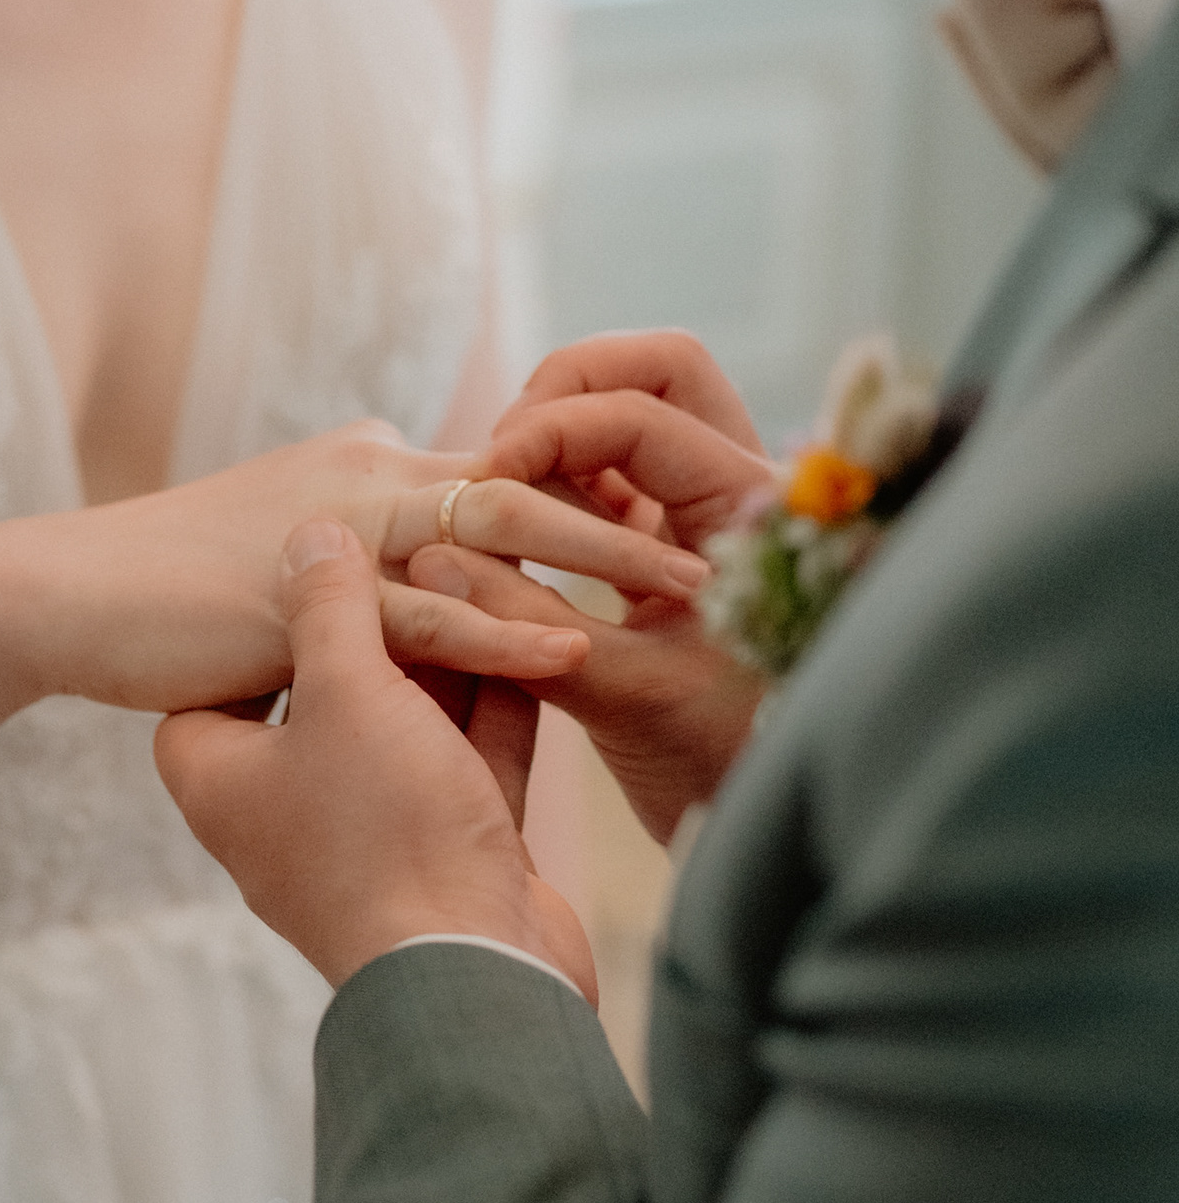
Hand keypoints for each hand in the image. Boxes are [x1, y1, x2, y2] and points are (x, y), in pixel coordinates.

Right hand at [24, 420, 715, 721]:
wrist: (65, 595)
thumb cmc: (170, 593)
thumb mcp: (287, 565)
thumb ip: (362, 570)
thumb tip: (411, 594)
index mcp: (374, 463)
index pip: (509, 464)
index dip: (601, 487)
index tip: (686, 517)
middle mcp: (370, 471)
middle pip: (530, 477)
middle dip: (632, 507)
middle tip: (725, 541)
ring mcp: (340, 525)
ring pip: (495, 529)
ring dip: (597, 560)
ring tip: (686, 591)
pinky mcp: (307, 592)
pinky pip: (426, 611)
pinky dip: (505, 631)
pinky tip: (575, 652)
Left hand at [155, 516, 595, 995]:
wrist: (476, 974)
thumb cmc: (384, 831)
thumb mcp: (346, 691)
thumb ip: (328, 605)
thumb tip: (309, 531)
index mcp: (223, 778)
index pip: (210, 683)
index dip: (248, 622)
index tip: (292, 565)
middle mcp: (286, 809)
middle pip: (323, 693)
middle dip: (375, 626)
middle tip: (411, 551)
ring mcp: (370, 835)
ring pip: (404, 724)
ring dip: (447, 658)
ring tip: (485, 577)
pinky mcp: (448, 852)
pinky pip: (465, 760)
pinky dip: (494, 708)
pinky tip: (532, 642)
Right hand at [410, 337, 775, 843]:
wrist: (769, 828)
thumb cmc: (721, 770)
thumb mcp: (623, 696)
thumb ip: (530, 622)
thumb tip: (435, 558)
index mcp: (748, 510)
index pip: (638, 415)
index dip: (549, 433)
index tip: (483, 481)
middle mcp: (738, 493)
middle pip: (654, 374)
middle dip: (565, 392)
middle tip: (498, 456)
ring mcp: (707, 519)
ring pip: (632, 421)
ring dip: (559, 439)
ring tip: (493, 496)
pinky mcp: (676, 553)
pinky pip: (616, 481)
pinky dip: (561, 487)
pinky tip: (510, 534)